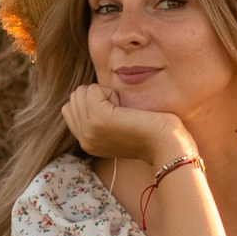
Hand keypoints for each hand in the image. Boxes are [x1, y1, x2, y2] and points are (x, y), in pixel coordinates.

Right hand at [62, 83, 188, 165]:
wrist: (167, 145)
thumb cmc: (151, 130)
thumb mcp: (116, 127)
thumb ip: (98, 116)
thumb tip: (86, 93)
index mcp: (87, 142)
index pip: (69, 108)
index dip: (92, 102)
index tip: (116, 114)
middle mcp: (84, 140)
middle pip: (74, 97)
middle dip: (97, 95)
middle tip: (121, 112)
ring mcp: (89, 131)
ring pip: (81, 92)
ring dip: (104, 93)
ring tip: (123, 111)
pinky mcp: (98, 119)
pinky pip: (92, 90)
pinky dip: (110, 92)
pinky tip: (125, 108)